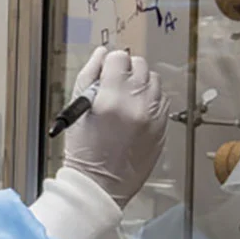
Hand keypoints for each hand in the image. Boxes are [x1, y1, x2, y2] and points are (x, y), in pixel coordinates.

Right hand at [63, 47, 168, 207]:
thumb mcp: (76, 110)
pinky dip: (150, 100)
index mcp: (111, 99)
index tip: (106, 72)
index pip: (118, 58)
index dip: (109, 63)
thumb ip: (88, 75)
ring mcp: (153, 117)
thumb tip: (101, 54)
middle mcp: (136, 105)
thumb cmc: (84, 151)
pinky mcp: (163, 127)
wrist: (101, 185)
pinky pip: (162, 100)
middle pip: (139, 64)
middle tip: (115, 85)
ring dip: (140, 84)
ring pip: (154, 80)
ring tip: (127, 100)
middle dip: (126, 71)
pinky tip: (136, 112)